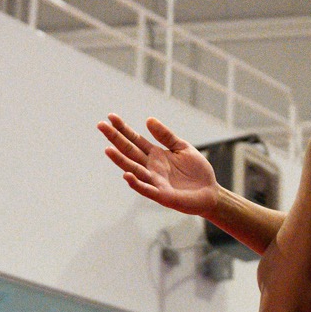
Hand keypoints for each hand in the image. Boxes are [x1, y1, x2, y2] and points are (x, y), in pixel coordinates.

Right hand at [99, 115, 219, 215]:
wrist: (210, 192)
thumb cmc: (196, 171)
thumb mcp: (182, 147)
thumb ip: (166, 136)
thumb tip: (148, 119)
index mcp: (155, 154)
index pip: (135, 139)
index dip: (123, 128)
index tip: (110, 117)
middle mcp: (150, 167)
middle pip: (129, 151)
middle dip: (115, 139)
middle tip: (100, 125)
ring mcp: (154, 181)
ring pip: (133, 169)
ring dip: (120, 160)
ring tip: (108, 149)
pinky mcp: (162, 195)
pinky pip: (146, 189)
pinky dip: (136, 183)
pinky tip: (127, 175)